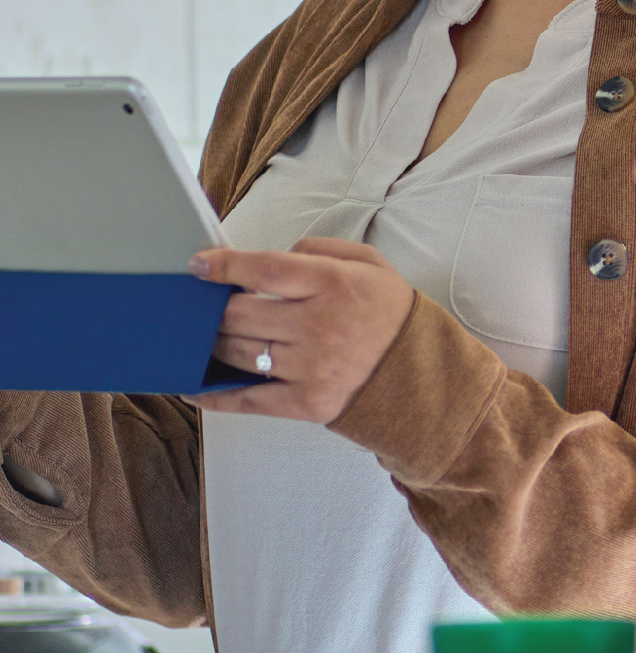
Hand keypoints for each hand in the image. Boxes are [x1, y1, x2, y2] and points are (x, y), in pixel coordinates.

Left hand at [191, 239, 415, 423]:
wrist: (424, 373)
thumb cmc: (391, 314)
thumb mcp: (371, 264)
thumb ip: (320, 249)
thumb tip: (273, 257)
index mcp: (334, 284)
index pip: (264, 269)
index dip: (223, 266)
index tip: (198, 265)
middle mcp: (319, 325)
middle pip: (239, 314)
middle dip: (213, 310)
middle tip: (204, 308)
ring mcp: (311, 367)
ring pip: (238, 352)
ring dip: (213, 344)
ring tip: (206, 337)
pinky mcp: (307, 403)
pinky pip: (248, 399)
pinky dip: (215, 395)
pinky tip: (194, 386)